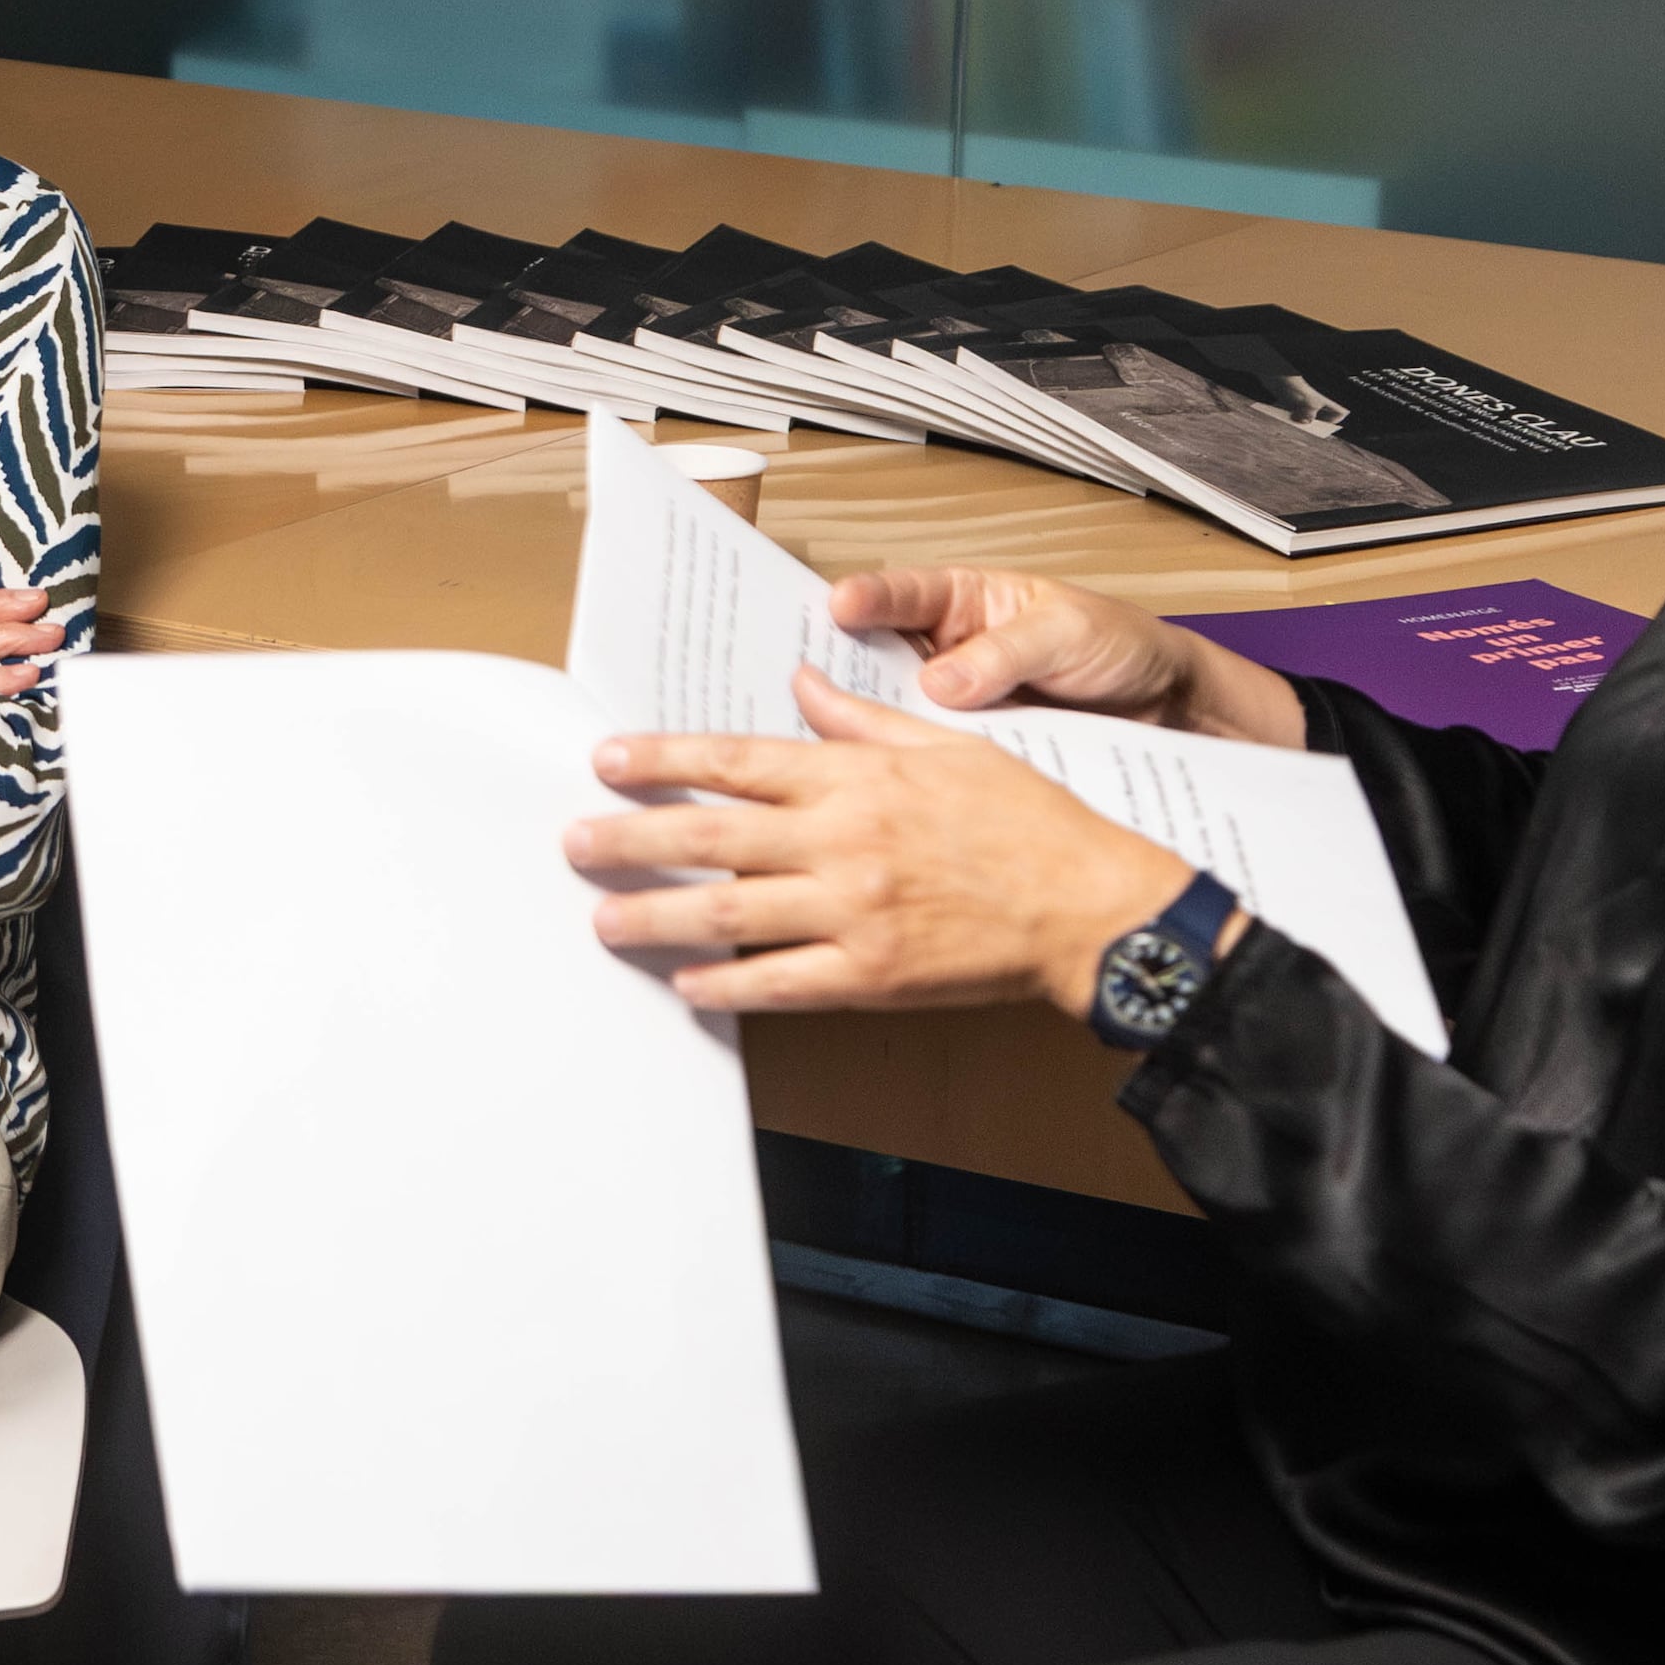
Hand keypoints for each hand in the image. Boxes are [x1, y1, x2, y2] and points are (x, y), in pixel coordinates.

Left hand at [566, 669, 1194, 1017]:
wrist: (1090, 907)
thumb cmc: (1028, 823)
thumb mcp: (948, 747)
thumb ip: (862, 721)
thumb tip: (803, 681)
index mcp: (858, 779)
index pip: (735, 761)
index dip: (662, 761)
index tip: (608, 762)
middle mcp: (843, 841)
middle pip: (709, 837)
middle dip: (629, 840)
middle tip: (574, 844)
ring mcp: (853, 911)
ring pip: (725, 912)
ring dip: (653, 915)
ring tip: (603, 917)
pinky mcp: (870, 974)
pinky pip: (775, 981)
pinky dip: (722, 983)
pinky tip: (683, 980)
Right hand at [820, 564, 1305, 747]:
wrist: (1167, 711)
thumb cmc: (1120, 648)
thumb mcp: (1067, 633)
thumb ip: (1005, 653)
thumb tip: (941, 681)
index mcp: (964, 600)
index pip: (901, 592)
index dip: (866, 598)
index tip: (841, 606)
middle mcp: (943, 650)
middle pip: (872, 654)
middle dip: (836, 664)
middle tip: (797, 676)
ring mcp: (950, 706)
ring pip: (889, 709)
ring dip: (862, 722)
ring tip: (822, 734)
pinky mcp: (964, 753)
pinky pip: (923, 754)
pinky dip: (901, 764)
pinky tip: (875, 777)